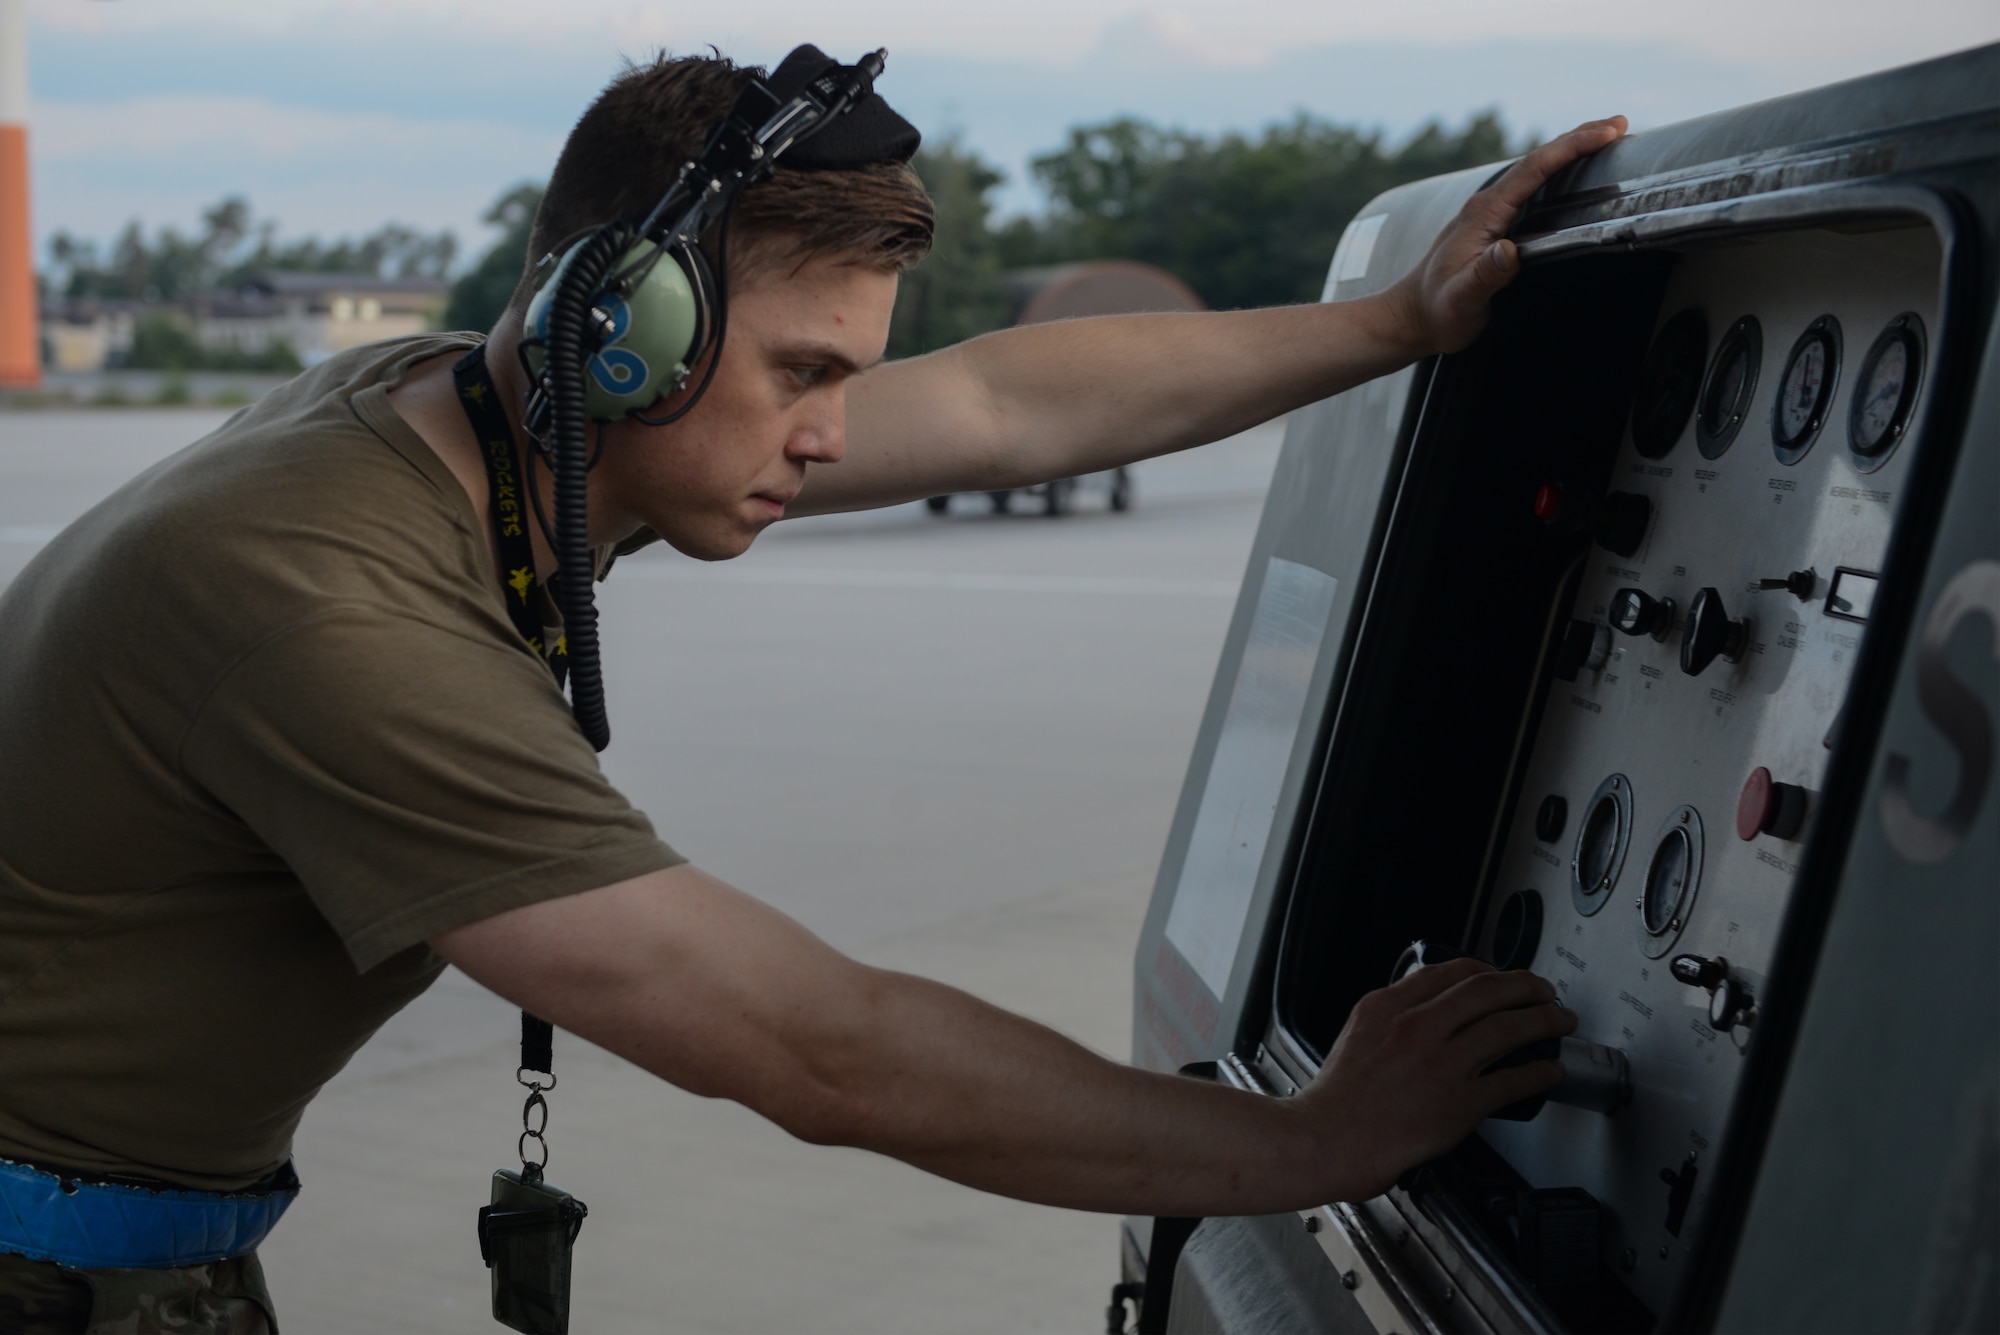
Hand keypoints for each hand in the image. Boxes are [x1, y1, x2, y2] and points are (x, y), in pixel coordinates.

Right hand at [1297, 958, 1576, 1200]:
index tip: (1502, 977)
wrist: (1325, 1140)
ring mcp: (1441, 1064)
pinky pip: (1512, 1081)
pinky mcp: (1459, 1103)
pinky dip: (1539, 1073)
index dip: (1488, 970)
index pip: (1451, 972)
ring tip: (1559, 1021)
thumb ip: (1392, 1016)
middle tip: (1544, 991)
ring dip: (1543, 1021)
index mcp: (1389, 1006)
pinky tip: (1550, 1071)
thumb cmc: (1336, 1099)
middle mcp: (1417, 1027)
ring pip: (1508, 1028)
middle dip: (1526, 986)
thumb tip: (1426, 1009)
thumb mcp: (1356, 1033)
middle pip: (1488, 991)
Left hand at [1387, 117, 1627, 355]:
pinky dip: (1557, 172)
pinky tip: (1572, 173)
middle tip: (1619, 124)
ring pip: (1536, 171)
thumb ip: (1484, 276)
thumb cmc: (1438, 312)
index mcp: (1484, 214)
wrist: (1410, 317)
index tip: (1607, 133)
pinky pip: (1531, 188)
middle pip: (1538, 160)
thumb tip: (1508, 251)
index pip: (1534, 169)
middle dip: (1579, 139)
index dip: (1572, 148)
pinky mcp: (1493, 224)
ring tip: (1607, 136)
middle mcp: (1487, 205)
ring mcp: (1489, 213)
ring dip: (1571, 151)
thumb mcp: (1461, 299)